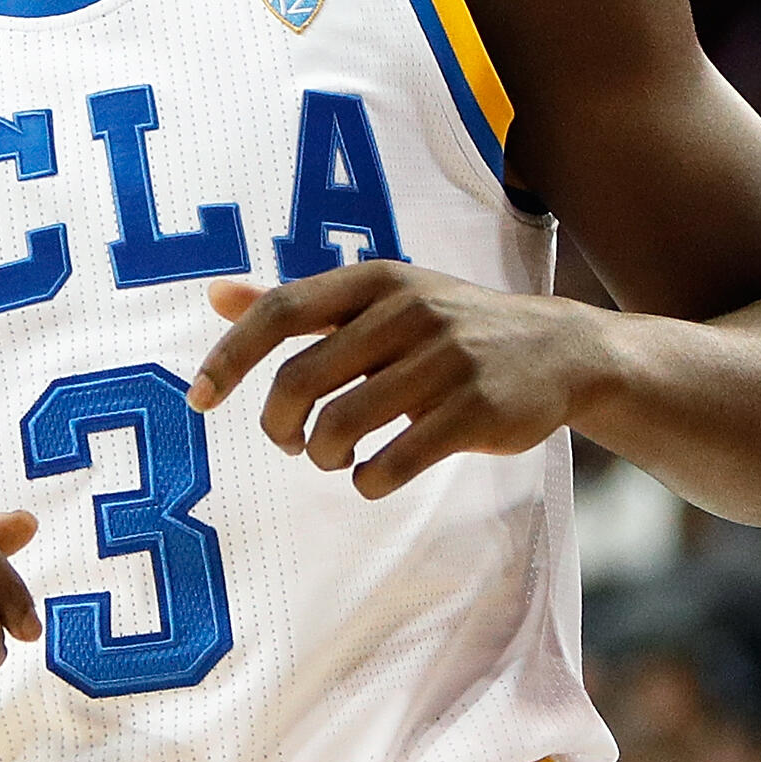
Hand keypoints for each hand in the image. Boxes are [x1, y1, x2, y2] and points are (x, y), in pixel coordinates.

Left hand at [187, 263, 607, 498]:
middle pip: (302, 379)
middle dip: (279, 424)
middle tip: (291, 442)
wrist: (561, 350)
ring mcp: (445, 361)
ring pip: (342, 425)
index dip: (230, 357)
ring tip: (335, 458)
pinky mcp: (474, 411)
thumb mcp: (382, 299)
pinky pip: (392, 462)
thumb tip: (216, 296)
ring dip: (323, 456)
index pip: (282, 311)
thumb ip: (302, 305)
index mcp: (377, 280)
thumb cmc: (450, 329)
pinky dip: (367, 481)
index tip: (199, 399)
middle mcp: (408, 311)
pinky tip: (372, 476)